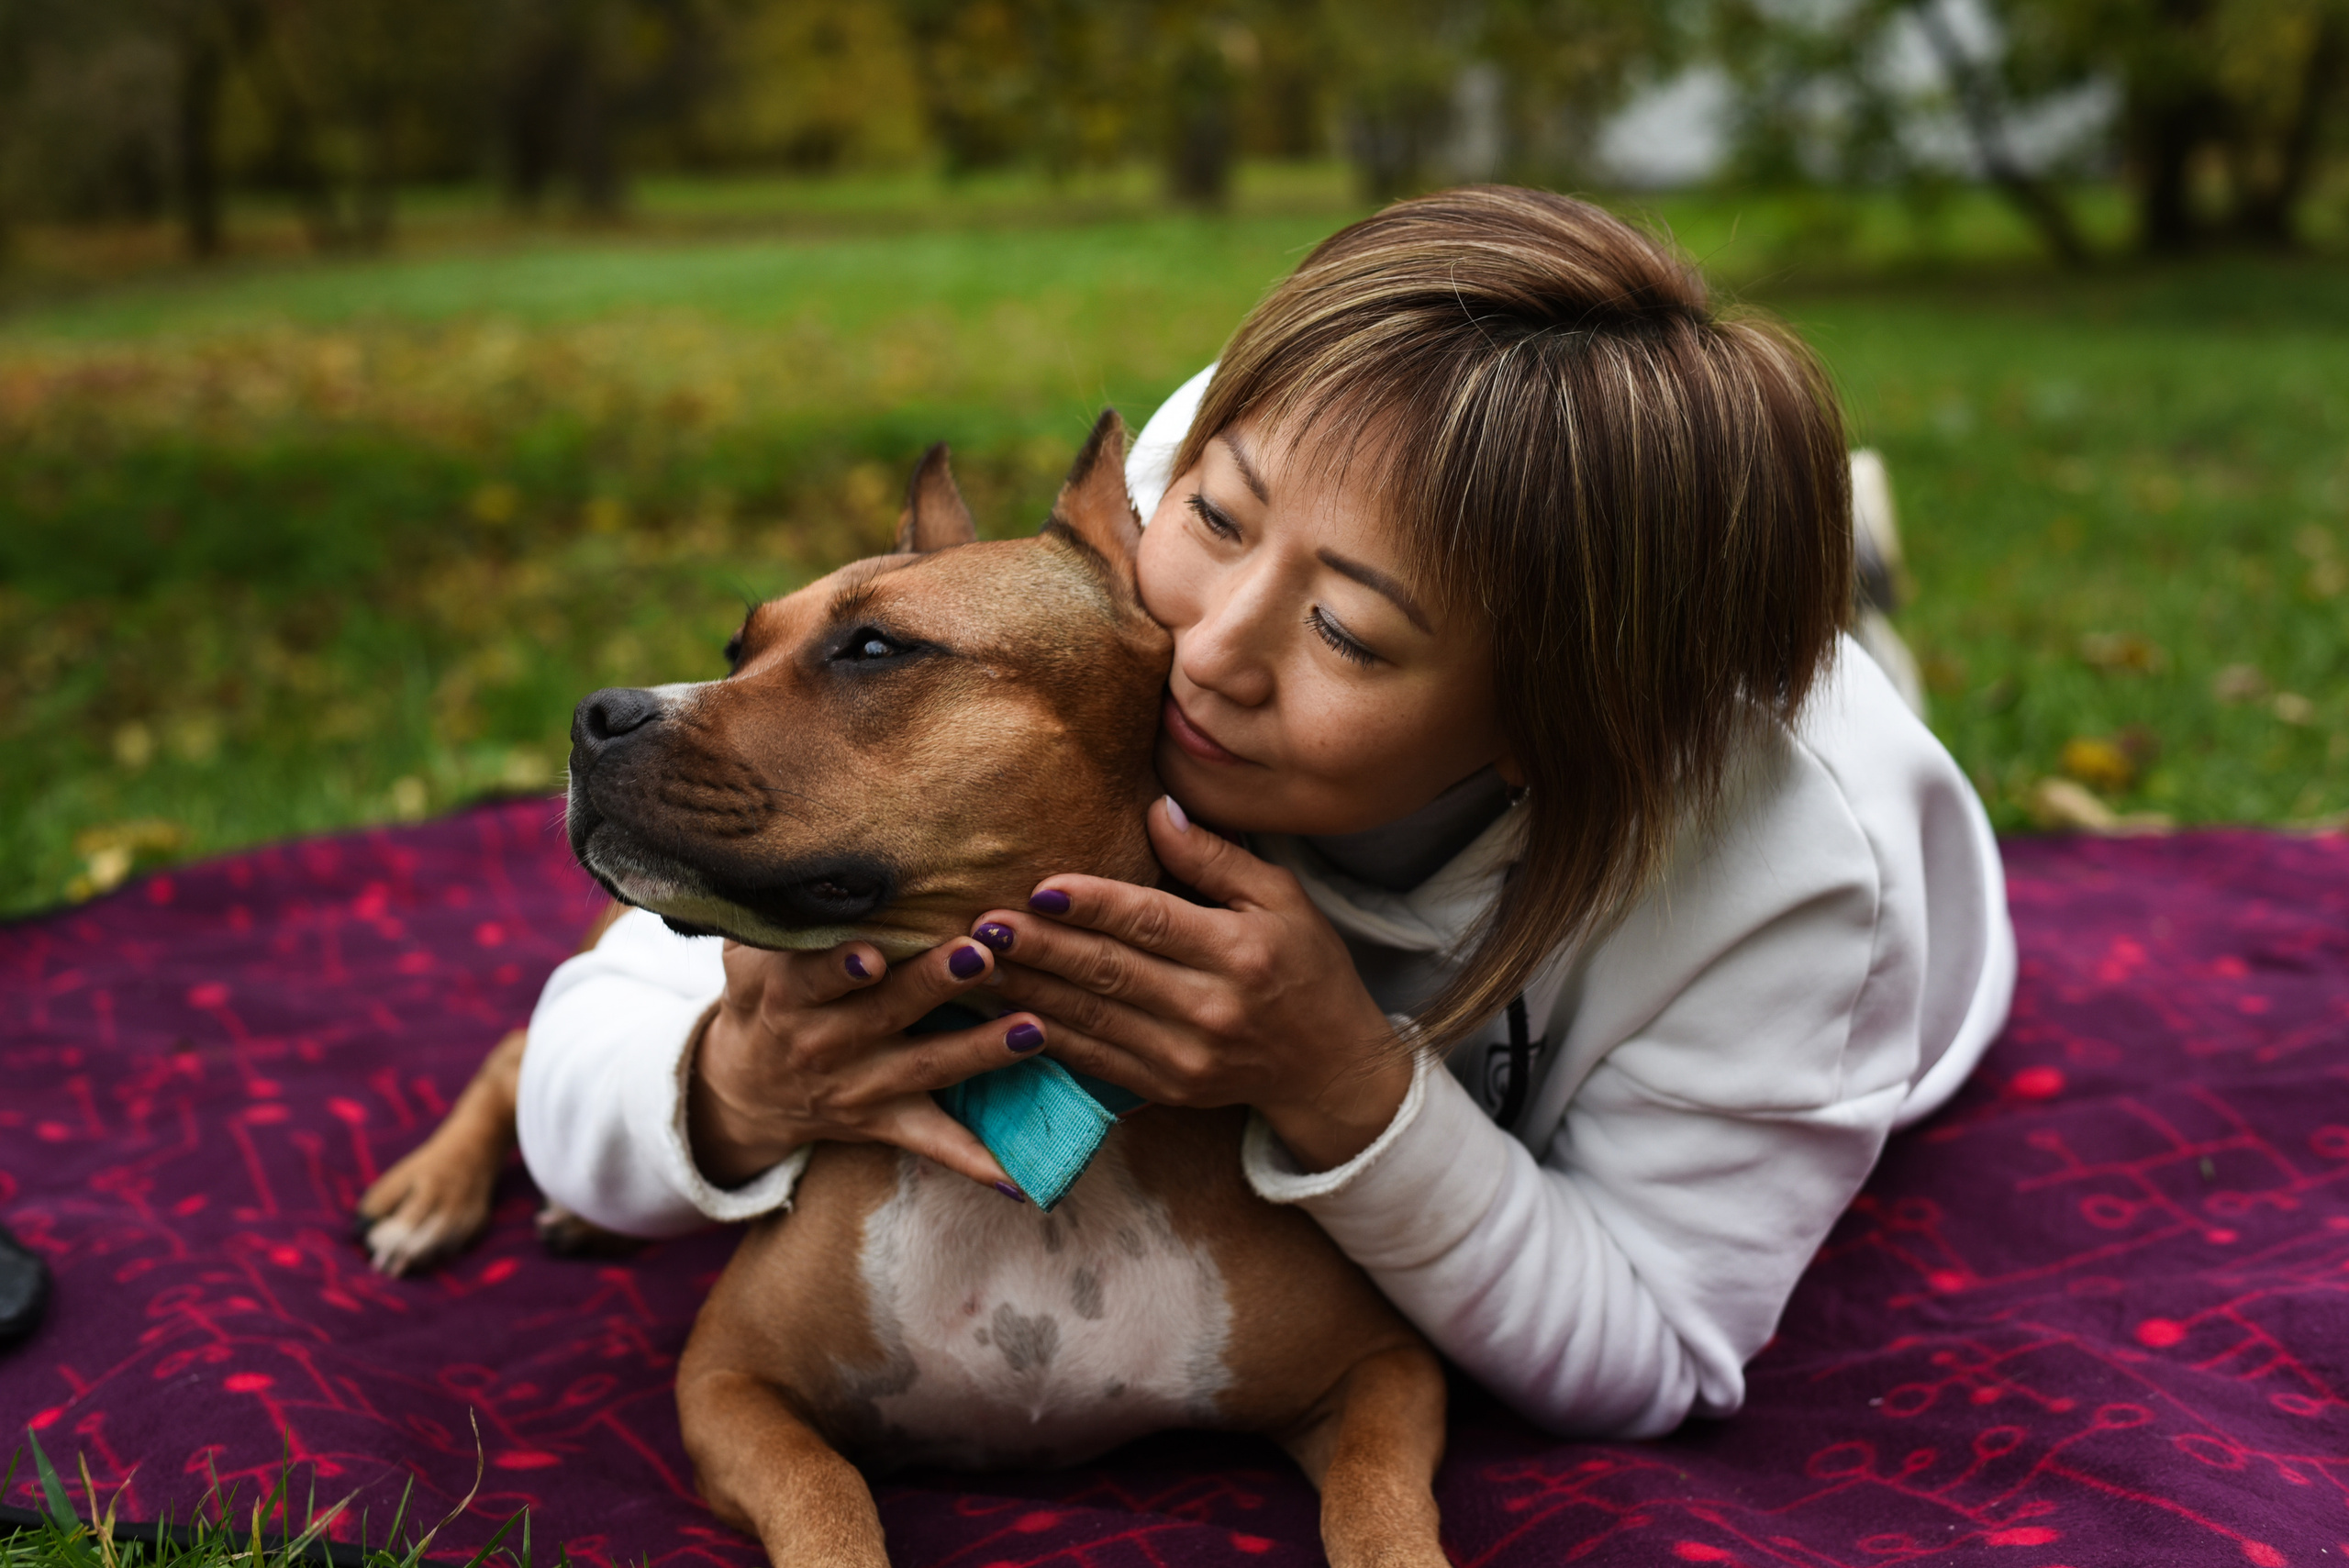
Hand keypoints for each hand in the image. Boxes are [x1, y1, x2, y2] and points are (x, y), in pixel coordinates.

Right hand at [688, 936, 1047, 1197]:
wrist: (745, 1087)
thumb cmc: (761, 994)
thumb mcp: (746, 956)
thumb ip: (772, 915)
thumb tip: (801, 862)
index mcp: (789, 996)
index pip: (813, 978)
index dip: (841, 967)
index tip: (875, 954)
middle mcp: (827, 1044)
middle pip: (886, 1014)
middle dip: (935, 985)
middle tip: (981, 955)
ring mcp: (861, 1087)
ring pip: (928, 1070)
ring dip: (981, 1052)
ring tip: (1033, 1030)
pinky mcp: (886, 1122)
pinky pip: (935, 1144)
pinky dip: (978, 1161)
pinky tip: (1024, 1177)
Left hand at [970, 798, 1411, 1172]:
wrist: (1329, 1069)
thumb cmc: (1308, 969)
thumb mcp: (1281, 899)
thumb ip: (1215, 857)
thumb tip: (1157, 809)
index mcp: (1240, 951)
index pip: (1152, 922)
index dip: (1093, 904)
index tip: (1041, 886)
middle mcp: (1211, 1009)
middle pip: (1110, 972)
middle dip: (1042, 946)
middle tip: (985, 924)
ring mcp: (1186, 1057)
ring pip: (1091, 1018)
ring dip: (1029, 991)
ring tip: (978, 964)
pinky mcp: (1167, 1088)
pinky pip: (1095, 1059)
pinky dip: (1047, 1037)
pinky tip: (1006, 1013)